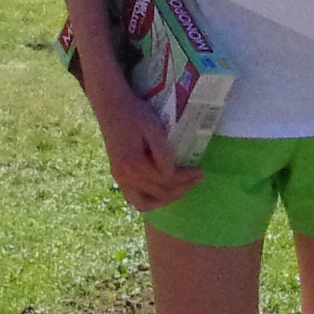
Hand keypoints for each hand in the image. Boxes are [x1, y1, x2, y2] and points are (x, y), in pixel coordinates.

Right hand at [95, 93, 199, 211]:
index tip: (200, 171)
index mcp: (135, 164)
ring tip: (183, 188)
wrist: (113, 109)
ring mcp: (121, 181)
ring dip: (168, 198)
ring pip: (148, 203)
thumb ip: (163, 152)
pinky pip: (136, 201)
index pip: (167, 179)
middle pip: (160, 193)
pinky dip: (152, 202)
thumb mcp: (154, 128)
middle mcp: (126, 177)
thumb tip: (174, 171)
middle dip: (183, 187)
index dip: (186, 177)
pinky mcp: (120, 180)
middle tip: (197, 178)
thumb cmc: (136, 115)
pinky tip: (164, 194)